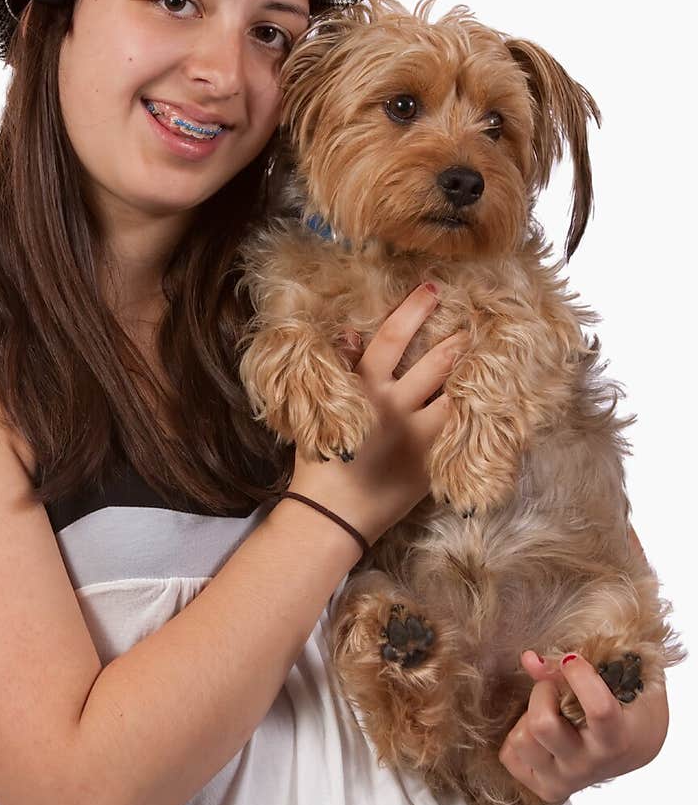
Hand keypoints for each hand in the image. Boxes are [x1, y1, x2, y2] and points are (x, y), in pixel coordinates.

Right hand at [290, 285, 468, 543]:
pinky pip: (459, 429)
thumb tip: (349, 333)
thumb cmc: (318, 463)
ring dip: (467, 373)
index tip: (431, 289)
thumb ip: (339, 371)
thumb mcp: (321, 410)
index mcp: (362, 389)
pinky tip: (486, 402)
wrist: (331, 515)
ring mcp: (416, 433)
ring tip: (482, 356)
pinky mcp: (431, 460)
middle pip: (432, 362)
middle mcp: (393, 405)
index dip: (413, 311)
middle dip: (453, 339)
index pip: (390, 338)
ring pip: (451, 393)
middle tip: (471, 321)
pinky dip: (472, 413)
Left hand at [499, 648, 669, 804]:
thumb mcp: (620, 681)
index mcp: (617, 740)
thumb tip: (529, 660)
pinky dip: (520, 734)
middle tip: (556, 687)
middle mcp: (588, 766)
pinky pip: (510, 755)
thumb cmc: (630, 709)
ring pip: (521, 740)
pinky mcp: (545, 788)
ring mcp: (565, 781)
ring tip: (550, 711)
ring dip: (528, 715)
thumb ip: (579, 667)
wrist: (635, 748)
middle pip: (542, 724)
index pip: (597, 710)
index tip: (572, 660)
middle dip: (543, 691)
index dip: (579, 676)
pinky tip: (541, 732)